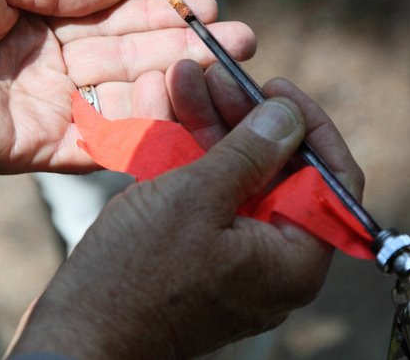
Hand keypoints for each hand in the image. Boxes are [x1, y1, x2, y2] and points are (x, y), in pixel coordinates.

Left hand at [0, 0, 254, 172]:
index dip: (161, 12)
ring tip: (225, 70)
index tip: (205, 4)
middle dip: (185, 49)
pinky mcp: (36, 147)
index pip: (116, 20)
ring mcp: (47, 110)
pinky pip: (97, 142)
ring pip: (124, 99)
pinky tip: (186, 115)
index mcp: (43, 24)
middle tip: (239, 39)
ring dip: (175, 87)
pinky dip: (141, 133)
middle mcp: (52, 69)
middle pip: (130, 60)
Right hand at [8, 61, 363, 358]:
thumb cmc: (134, 276)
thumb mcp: (196, 198)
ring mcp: (237, 258)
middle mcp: (275, 261)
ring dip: (213, 126)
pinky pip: (210, 196)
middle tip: (215, 76)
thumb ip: (250, 152)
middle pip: (278, 170)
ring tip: (184, 78)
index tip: (275, 87)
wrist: (77, 334)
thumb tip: (289, 116)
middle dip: (243, 115)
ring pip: (238, 177)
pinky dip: (194, 156)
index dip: (309, 125)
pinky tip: (172, 113)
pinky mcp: (203, 254)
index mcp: (294, 258)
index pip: (332, 180)